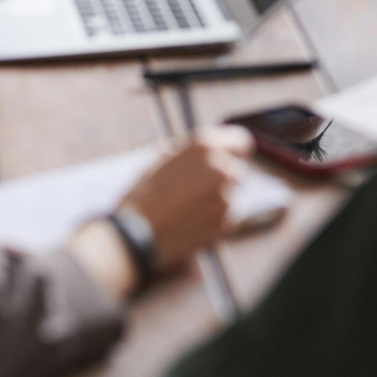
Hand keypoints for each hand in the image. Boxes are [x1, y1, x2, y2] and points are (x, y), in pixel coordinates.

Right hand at [126, 126, 253, 267]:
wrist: (134, 235)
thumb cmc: (143, 193)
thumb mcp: (161, 159)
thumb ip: (189, 151)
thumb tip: (203, 148)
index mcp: (204, 145)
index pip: (241, 141)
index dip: (234, 149)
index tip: (229, 156)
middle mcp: (221, 168)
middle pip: (236, 170)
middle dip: (222, 177)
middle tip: (197, 188)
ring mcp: (225, 197)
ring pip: (232, 194)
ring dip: (219, 198)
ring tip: (190, 208)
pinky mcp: (225, 224)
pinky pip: (227, 217)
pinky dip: (215, 219)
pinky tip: (192, 221)